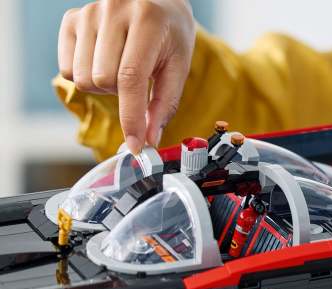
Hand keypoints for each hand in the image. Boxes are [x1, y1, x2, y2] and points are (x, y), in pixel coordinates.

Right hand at [58, 0, 195, 152]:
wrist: (157, 1)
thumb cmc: (170, 33)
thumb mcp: (178, 67)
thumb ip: (164, 104)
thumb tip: (149, 139)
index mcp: (147, 20)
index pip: (130, 78)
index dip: (131, 118)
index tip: (136, 145)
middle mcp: (113, 10)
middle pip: (101, 81)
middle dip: (120, 94)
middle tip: (134, 81)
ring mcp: (88, 13)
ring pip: (82, 78)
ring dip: (103, 86)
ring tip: (119, 68)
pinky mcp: (71, 19)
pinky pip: (66, 69)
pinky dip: (85, 76)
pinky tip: (103, 62)